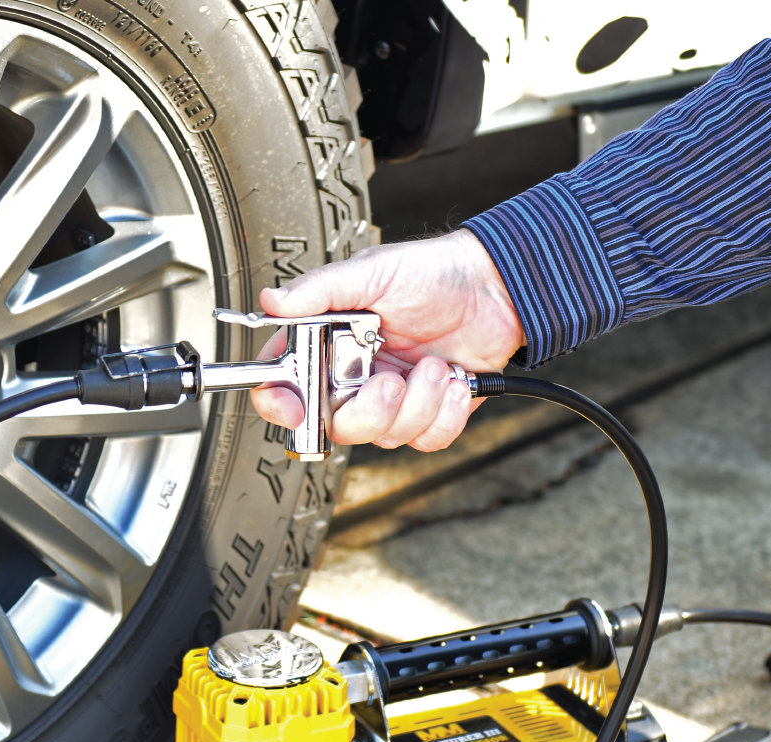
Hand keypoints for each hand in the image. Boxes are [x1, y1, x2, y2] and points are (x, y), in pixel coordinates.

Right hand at [250, 229, 524, 450]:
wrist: (497, 289)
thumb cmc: (435, 273)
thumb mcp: (372, 272)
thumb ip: (320, 290)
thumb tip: (273, 300)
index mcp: (329, 345)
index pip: (287, 385)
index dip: (282, 403)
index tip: (294, 408)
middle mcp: (354, 378)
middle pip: (337, 426)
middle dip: (369, 410)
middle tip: (390, 380)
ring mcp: (391, 400)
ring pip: (385, 436)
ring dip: (417, 404)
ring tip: (433, 366)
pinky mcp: (428, 413)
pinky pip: (425, 440)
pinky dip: (445, 413)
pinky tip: (452, 380)